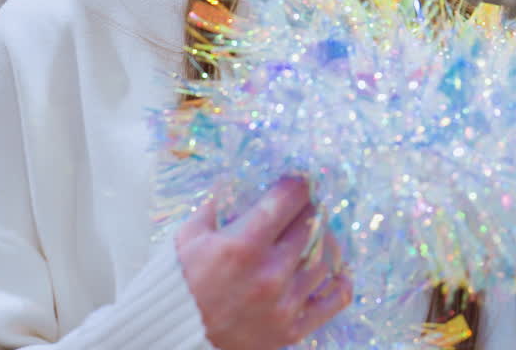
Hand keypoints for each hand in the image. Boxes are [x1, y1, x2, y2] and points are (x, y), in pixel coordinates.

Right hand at [175, 178, 351, 349]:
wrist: (174, 337)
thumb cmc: (180, 285)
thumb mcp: (189, 237)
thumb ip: (216, 206)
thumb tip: (236, 181)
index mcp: (243, 245)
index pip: (288, 199)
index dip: (297, 184)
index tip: (300, 181)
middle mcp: (269, 273)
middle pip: (310, 225)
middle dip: (310, 209)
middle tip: (307, 205)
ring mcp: (284, 303)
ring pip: (324, 259)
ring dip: (324, 241)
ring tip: (316, 234)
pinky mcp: (292, 329)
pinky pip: (333, 301)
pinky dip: (340, 282)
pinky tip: (339, 269)